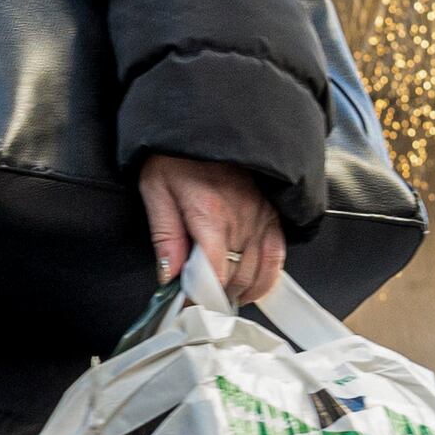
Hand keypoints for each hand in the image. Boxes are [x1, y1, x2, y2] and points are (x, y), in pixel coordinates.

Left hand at [137, 154, 286, 304]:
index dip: (200, 298)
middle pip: (235, 278)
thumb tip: (169, 276)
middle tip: (200, 303)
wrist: (204, 124)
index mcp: (210, 213)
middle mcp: (241, 218)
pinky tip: (251, 286)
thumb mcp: (156, 190)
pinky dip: (266, 277)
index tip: (189, 309)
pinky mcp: (272, 214)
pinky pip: (277, 256)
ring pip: (257, 273)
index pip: (212, 273)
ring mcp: (261, 217)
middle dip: (216, 297)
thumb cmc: (177, 156)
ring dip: (240, 291)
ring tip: (221, 296)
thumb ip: (165, 236)